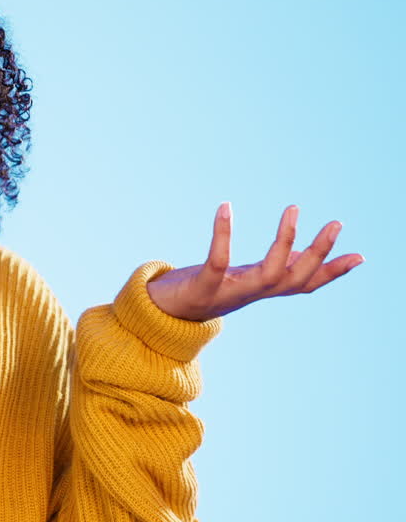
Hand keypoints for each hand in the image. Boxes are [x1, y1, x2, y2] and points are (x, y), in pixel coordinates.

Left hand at [145, 203, 364, 321]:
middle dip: (318, 253)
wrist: (162, 314)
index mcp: (261, 288)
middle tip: (336, 223)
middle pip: (294, 278)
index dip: (332, 273)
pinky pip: (217, 260)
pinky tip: (226, 207)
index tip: (360, 256)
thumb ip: (270, 269)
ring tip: (294, 208)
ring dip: (284, 241)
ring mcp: (228, 292)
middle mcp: (251, 292)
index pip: (305, 283)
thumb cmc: (205, 289)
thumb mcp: (242, 278)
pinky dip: (222, 234)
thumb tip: (298, 257)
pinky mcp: (202, 287)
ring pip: (267, 272)